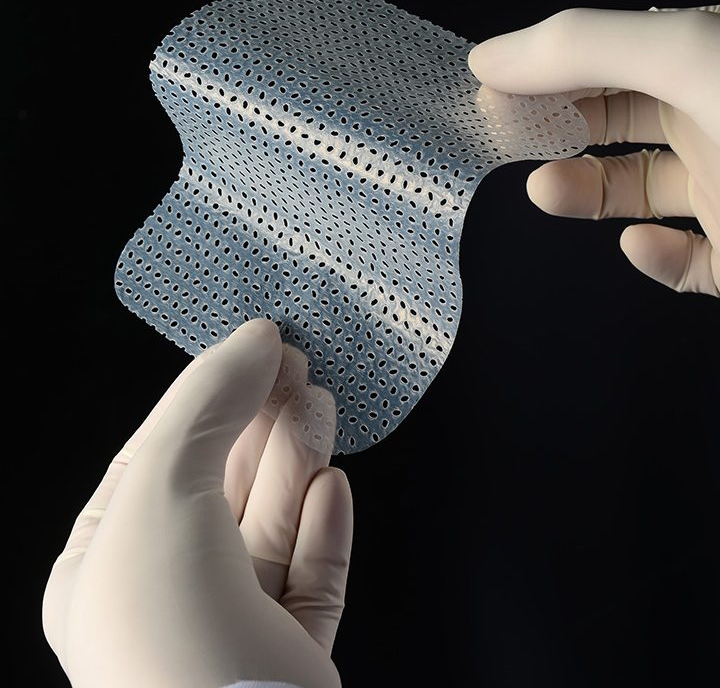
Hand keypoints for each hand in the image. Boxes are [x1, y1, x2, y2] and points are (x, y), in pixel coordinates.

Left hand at [42, 319, 352, 687]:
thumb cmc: (168, 626)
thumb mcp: (162, 489)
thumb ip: (206, 404)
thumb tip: (254, 340)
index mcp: (111, 565)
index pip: (160, 459)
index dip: (209, 398)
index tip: (258, 350)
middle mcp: (168, 596)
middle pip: (225, 488)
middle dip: (262, 423)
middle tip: (300, 369)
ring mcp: (232, 628)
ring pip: (273, 526)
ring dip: (298, 462)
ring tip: (322, 406)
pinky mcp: (290, 655)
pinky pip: (311, 577)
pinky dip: (324, 528)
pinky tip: (333, 486)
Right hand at [469, 5, 719, 312]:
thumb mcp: (685, 52)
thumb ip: (580, 48)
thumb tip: (485, 59)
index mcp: (708, 62)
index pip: (609, 60)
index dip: (548, 72)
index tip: (491, 92)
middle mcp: (719, 122)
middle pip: (615, 123)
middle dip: (558, 129)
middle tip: (506, 142)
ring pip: (638, 193)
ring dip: (587, 191)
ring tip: (546, 191)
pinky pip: (686, 262)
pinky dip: (656, 256)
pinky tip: (643, 243)